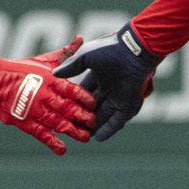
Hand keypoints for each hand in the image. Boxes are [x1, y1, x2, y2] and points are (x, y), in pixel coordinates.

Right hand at [0, 37, 96, 154]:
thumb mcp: (45, 59)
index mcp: (51, 79)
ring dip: (73, 131)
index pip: (73, 89)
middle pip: (68, 108)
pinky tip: (62, 149)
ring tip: (85, 137)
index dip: (85, 98)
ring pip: (58, 123)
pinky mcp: (25, 122)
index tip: (95, 104)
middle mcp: (45, 95)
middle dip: (83, 117)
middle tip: (94, 123)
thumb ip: (66, 53)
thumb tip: (81, 38)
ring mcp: (35, 110)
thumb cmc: (22, 68)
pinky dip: (52, 143)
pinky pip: (41, 134)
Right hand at [53, 21, 161, 141]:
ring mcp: (119, 97)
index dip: (74, 102)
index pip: (84, 92)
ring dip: (94, 126)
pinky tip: (97, 138)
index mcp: (99, 75)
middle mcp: (108, 88)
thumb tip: (54, 74)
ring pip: (104, 116)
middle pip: (93, 107)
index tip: (63, 112)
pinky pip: (117, 120)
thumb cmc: (110, 50)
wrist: (134, 51)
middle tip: (70, 128)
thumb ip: (71, 66)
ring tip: (82, 137)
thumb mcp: (85, 56)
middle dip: (83, 117)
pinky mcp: (128, 104)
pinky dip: (108, 129)